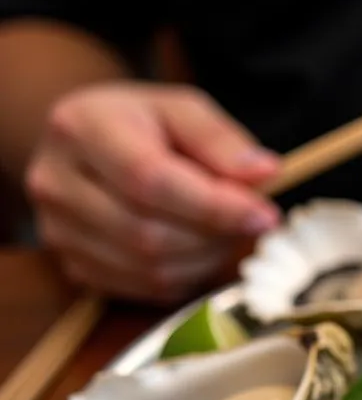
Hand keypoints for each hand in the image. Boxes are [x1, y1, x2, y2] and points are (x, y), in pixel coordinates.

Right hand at [25, 82, 281, 303]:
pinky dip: (187, 274)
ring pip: (152, 269)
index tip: (264, 216)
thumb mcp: (182, 110)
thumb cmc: (141, 125)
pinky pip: (148, 288)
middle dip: (214, 234)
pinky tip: (197, 247)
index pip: (150, 180)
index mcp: (81, 128)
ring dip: (205, 257)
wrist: (86, 145)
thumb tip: (265, 173)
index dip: (214, 206)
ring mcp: (59, 231)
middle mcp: (57, 183)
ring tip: (222, 229)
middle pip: (150, 233)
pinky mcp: (76, 267)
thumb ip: (222, 140)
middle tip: (248, 220)